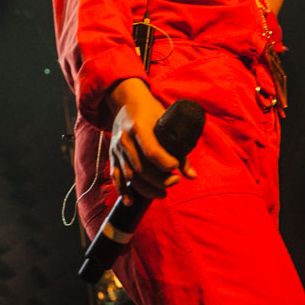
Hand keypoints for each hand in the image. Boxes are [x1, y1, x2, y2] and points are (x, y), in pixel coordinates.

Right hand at [107, 79, 196, 204]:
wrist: (126, 102)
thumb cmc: (151, 111)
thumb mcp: (167, 122)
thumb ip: (180, 150)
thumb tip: (191, 176)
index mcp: (138, 127)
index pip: (152, 152)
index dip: (167, 164)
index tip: (176, 167)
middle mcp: (124, 138)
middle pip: (141, 168)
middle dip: (160, 179)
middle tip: (175, 181)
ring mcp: (116, 148)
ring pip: (130, 175)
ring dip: (147, 188)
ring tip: (163, 193)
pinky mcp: (112, 156)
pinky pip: (116, 176)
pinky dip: (123, 190)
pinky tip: (131, 201)